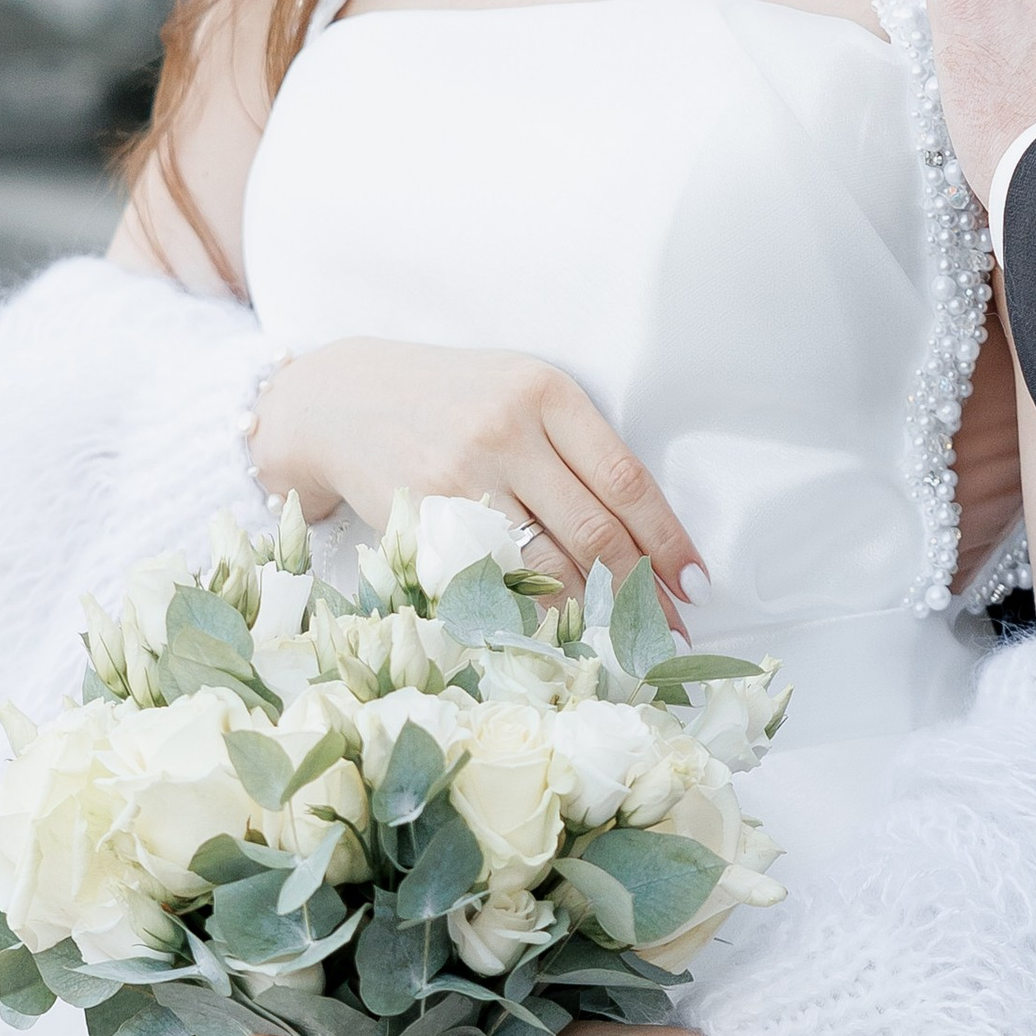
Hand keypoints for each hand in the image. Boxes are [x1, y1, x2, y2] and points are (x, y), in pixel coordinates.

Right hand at [251, 339, 706, 601]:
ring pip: (549, 564)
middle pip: (596, 529)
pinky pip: (495, 579)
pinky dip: (535, 613)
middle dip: (643, 590)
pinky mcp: (425, 515)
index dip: (668, 539)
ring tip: (628, 643)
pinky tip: (562, 635)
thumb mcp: (517, 394)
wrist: (339, 399)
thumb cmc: (449, 401)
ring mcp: (464, 474)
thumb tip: (644, 539)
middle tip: (673, 632)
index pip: (626, 480)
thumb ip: (572, 449)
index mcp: (546, 391)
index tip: (695, 583)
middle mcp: (509, 429)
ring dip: (596, 613)